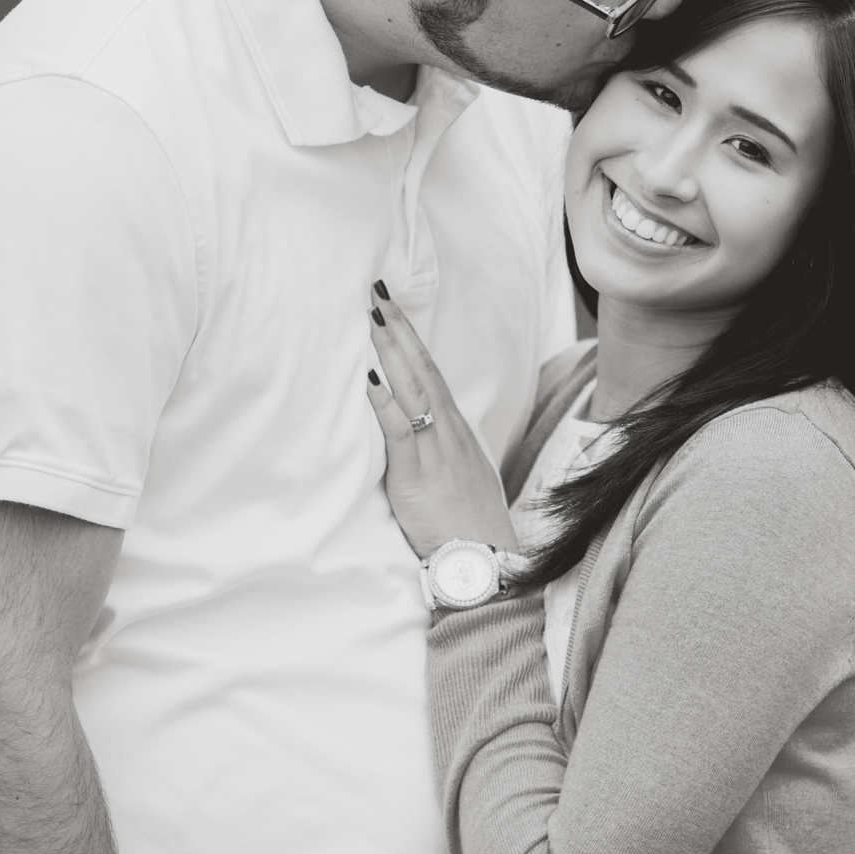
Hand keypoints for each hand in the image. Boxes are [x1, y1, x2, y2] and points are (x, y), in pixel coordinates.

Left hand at [364, 286, 517, 558]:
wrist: (484, 561)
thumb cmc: (468, 525)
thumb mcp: (457, 476)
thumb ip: (437, 450)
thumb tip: (416, 433)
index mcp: (455, 431)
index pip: (431, 374)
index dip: (412, 341)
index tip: (394, 310)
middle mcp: (448, 432)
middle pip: (422, 369)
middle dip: (400, 329)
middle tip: (378, 292)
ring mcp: (436, 450)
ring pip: (413, 390)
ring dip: (392, 351)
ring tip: (373, 317)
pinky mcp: (418, 475)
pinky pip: (401, 432)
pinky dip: (386, 403)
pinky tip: (370, 380)